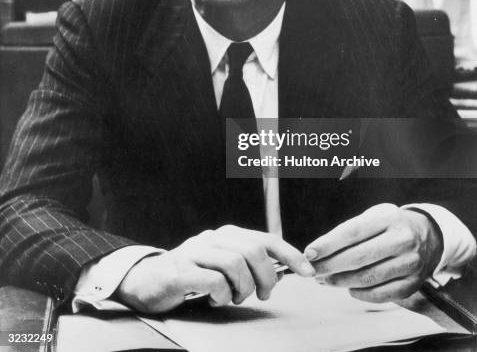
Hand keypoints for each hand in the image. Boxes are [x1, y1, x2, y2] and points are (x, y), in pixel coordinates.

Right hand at [117, 225, 314, 312]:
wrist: (147, 280)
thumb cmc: (191, 274)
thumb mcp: (221, 263)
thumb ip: (247, 262)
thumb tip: (282, 270)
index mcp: (227, 235)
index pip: (266, 238)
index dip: (290, 254)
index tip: (307, 271)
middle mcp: (213, 238)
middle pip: (253, 251)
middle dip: (266, 277)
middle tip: (262, 295)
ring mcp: (195, 252)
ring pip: (235, 265)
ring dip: (242, 288)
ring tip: (235, 298)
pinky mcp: (181, 271)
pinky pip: (213, 281)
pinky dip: (221, 295)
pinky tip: (215, 300)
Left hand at [305, 204, 442, 302]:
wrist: (427, 237)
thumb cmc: (389, 225)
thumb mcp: (373, 216)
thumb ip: (347, 231)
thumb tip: (317, 252)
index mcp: (389, 217)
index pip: (353, 232)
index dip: (329, 244)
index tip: (310, 253)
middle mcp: (403, 240)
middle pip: (359, 257)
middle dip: (330, 266)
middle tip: (312, 270)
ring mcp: (411, 263)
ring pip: (368, 278)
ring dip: (340, 281)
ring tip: (324, 279)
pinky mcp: (413, 284)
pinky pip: (381, 295)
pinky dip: (360, 294)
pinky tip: (347, 288)